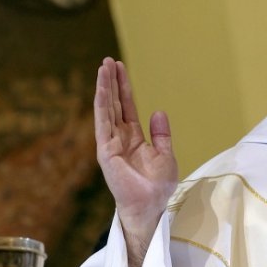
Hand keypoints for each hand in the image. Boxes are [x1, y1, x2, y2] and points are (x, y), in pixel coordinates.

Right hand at [94, 58, 177, 266]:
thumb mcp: (165, 155)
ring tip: (103, 67)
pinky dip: (101, 104)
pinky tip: (101, 88)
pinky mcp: (105, 150)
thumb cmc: (157, 187)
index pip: (126, 107)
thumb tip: (158, 111)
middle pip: (113, 103)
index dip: (123, 88)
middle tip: (108, 60)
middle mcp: (119, 138)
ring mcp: (110, 143)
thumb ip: (161, 134)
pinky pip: (103, 122)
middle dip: (111, 82)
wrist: (150, 206)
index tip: (119, 68)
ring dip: (104, 88)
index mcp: (133, 138)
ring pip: (106, 109)